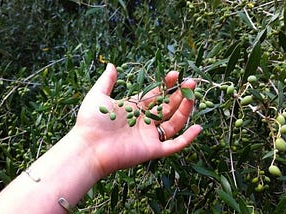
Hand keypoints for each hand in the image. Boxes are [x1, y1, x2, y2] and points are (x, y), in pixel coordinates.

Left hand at [72, 63, 201, 176]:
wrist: (88, 147)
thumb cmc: (92, 121)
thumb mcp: (98, 95)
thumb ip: (107, 81)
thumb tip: (111, 64)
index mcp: (134, 108)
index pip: (155, 95)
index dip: (166, 85)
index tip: (175, 74)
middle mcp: (144, 121)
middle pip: (167, 107)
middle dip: (180, 94)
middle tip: (191, 82)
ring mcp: (149, 136)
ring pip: (173, 123)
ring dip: (185, 110)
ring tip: (193, 96)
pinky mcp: (152, 150)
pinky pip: (174, 145)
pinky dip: (187, 138)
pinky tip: (198, 127)